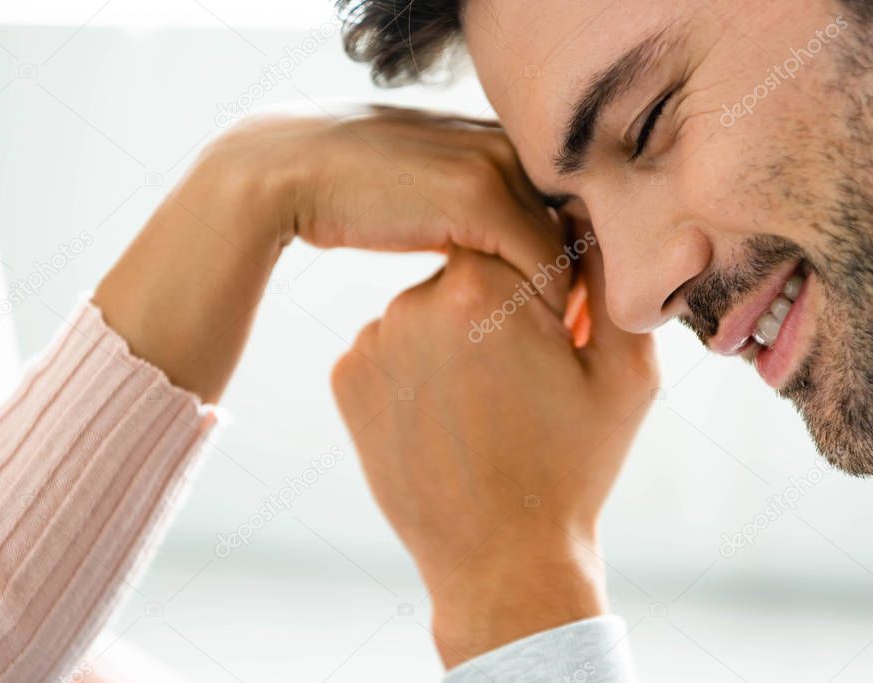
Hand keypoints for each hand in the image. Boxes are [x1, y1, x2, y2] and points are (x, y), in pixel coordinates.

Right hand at [207, 107, 569, 308]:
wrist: (289, 172)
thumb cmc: (350, 194)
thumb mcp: (423, 193)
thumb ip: (466, 211)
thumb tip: (492, 256)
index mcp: (499, 142)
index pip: (567, 208)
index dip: (576, 262)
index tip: (573, 316)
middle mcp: (509, 146)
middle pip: (576, 226)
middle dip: (583, 284)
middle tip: (580, 339)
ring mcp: (496, 167)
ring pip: (565, 247)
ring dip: (568, 301)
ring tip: (564, 349)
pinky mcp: (476, 197)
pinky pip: (538, 261)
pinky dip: (544, 305)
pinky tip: (535, 342)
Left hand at [331, 243, 657, 666]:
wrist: (500, 562)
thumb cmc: (572, 468)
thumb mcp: (625, 374)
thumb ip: (607, 279)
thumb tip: (584, 217)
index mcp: (485, 287)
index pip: (514, 238)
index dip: (543, 284)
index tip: (556, 333)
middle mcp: (414, 302)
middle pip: (468, 270)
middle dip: (499, 308)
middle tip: (523, 376)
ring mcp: (372, 342)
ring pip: (426, 309)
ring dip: (454, 337)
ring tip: (483, 406)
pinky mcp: (346, 379)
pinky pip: (391, 348)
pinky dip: (417, 369)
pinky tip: (446, 419)